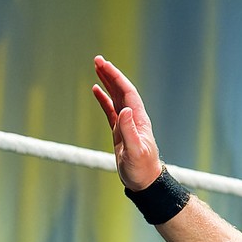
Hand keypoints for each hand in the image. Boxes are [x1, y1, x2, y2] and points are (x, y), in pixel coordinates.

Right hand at [90, 55, 163, 190]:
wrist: (145, 182)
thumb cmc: (142, 169)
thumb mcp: (135, 151)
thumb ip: (129, 131)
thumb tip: (125, 110)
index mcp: (139, 120)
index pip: (127, 93)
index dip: (116, 77)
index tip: (105, 65)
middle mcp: (134, 119)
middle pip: (121, 91)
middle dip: (110, 74)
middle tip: (97, 59)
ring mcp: (127, 124)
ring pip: (115, 98)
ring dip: (107, 82)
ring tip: (96, 68)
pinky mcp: (120, 131)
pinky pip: (110, 110)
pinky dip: (103, 99)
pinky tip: (96, 89)